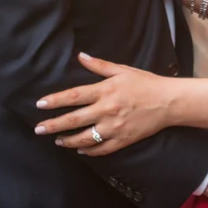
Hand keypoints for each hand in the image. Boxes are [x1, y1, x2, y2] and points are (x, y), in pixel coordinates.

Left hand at [34, 53, 172, 154]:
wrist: (168, 102)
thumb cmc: (145, 83)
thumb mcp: (122, 70)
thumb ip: (99, 65)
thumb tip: (80, 56)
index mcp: (105, 91)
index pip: (74, 96)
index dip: (55, 101)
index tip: (40, 105)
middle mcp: (107, 110)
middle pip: (74, 120)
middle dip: (53, 125)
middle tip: (38, 129)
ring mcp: (114, 128)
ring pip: (84, 139)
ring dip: (68, 141)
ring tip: (57, 140)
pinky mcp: (122, 140)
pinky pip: (101, 149)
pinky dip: (89, 151)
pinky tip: (80, 151)